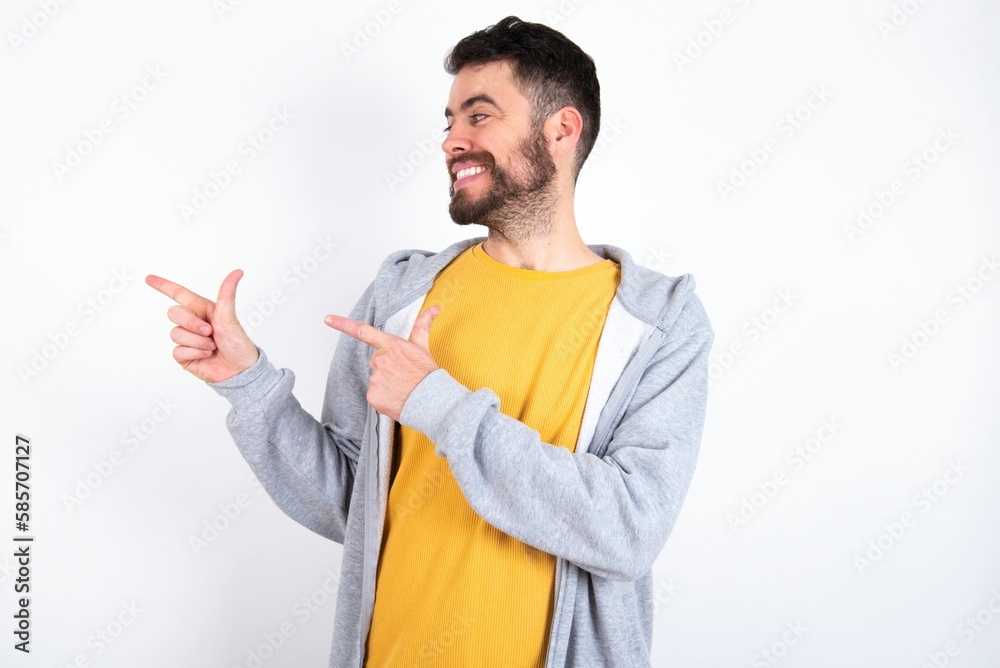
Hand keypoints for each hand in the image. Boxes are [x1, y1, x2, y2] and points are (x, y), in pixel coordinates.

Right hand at [145, 270, 259, 382]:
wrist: (239, 370)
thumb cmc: (237, 342)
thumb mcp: (229, 317)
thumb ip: (226, 294)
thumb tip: (237, 272)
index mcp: (202, 310)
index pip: (178, 294)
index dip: (163, 286)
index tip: (148, 278)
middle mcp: (192, 323)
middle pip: (174, 313)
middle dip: (191, 322)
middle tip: (209, 331)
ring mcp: (187, 339)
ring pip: (176, 334)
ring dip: (197, 341)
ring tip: (212, 346)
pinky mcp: (184, 356)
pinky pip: (177, 350)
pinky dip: (194, 353)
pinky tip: (206, 355)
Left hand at [325, 305, 440, 421]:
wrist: (432, 401)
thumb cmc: (428, 375)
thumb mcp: (424, 347)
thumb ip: (423, 326)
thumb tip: (435, 307)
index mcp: (391, 345)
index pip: (363, 331)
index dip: (342, 324)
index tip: (327, 319)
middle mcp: (380, 360)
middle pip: (375, 362)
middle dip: (386, 368)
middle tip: (402, 375)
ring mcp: (375, 378)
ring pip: (375, 379)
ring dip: (385, 384)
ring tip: (401, 388)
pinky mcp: (372, 396)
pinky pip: (374, 395)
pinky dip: (383, 398)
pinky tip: (396, 398)